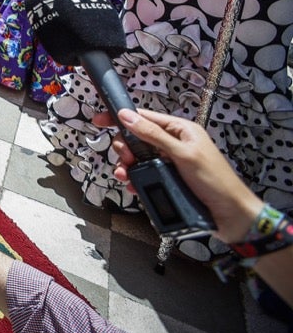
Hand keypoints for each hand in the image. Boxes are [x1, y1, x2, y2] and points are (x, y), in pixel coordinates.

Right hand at [100, 107, 262, 242]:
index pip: (144, 117)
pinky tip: (134, 185)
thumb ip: (154, 135)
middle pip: (137, 139)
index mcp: (181, 130)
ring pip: (138, 159)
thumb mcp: (183, 155)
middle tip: (125, 158)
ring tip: (126, 175)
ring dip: (128, 166)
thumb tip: (129, 117)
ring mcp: (170, 162)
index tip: (101, 119)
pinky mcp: (168, 179)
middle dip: (125, 148)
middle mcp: (174, 144)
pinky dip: (136, 179)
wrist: (231, 215)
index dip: (122, 117)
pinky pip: (144, 175)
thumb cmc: (217, 182)